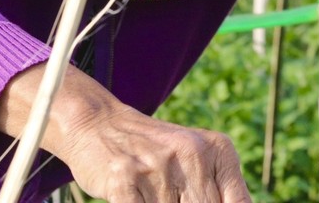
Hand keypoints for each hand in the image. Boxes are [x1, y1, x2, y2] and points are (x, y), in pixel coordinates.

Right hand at [60, 101, 251, 202]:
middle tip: (171, 197)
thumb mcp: (197, 158)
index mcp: (218, 149)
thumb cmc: (155, 152)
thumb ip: (219, 189)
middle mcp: (191, 153)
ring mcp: (158, 167)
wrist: (100, 124)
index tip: (203, 202)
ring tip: (151, 192)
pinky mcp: (125, 180)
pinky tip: (134, 197)